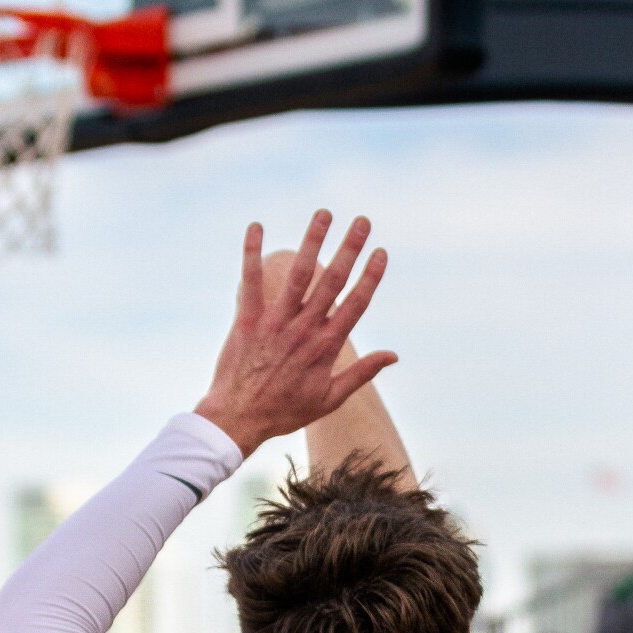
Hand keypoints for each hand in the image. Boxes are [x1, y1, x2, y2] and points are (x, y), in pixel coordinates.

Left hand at [195, 211, 395, 457]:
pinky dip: (252, 253)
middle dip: (349, 248)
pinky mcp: (247, 320)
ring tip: (323, 214)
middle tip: (361, 220)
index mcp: (327, 346)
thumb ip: (362, 373)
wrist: (238, 418)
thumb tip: (394, 355)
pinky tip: (256, 226)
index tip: (380, 252)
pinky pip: (250, 281)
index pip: (356, 304)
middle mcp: (304, 329)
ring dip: (312, 241)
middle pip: (332, 281)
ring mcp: (275, 322)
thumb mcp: (330, 399)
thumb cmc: (285, 411)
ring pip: (298, 275)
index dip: (370, 276)